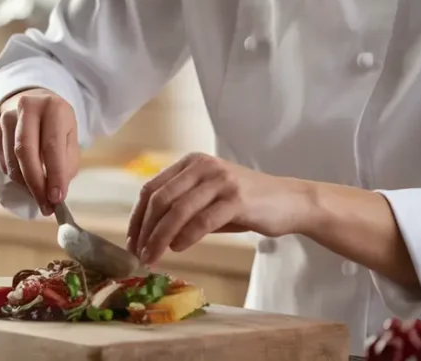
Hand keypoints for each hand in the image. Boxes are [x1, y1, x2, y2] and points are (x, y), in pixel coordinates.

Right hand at [0, 89, 79, 215]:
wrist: (36, 105)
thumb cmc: (57, 128)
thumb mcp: (70, 140)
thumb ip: (66, 166)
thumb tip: (54, 195)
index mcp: (53, 107)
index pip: (52, 145)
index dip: (54, 174)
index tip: (57, 198)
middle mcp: (28, 107)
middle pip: (26, 151)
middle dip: (35, 183)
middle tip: (45, 206)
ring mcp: (7, 116)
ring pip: (12, 159)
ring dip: (25, 183)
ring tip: (39, 195)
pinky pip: (2, 160)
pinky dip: (14, 175)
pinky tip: (26, 179)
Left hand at [125, 153, 308, 265]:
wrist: (289, 201)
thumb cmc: (246, 203)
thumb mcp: (209, 198)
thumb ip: (181, 208)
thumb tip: (148, 235)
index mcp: (192, 162)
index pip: (152, 188)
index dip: (137, 216)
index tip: (130, 241)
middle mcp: (203, 166)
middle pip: (161, 199)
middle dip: (145, 230)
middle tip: (139, 254)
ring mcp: (221, 180)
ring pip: (178, 210)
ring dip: (161, 238)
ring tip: (154, 257)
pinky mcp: (237, 198)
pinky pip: (203, 219)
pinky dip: (186, 237)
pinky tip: (179, 249)